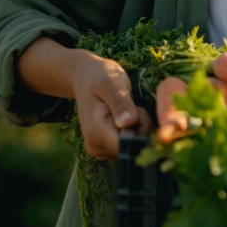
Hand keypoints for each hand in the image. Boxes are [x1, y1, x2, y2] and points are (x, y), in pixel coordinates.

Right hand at [17, 38, 151, 160]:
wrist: (85, 78)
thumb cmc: (100, 76)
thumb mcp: (112, 83)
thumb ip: (120, 102)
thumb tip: (129, 122)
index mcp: (96, 132)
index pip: (130, 144)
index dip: (141, 128)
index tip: (137, 108)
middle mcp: (96, 147)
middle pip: (132, 148)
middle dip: (141, 129)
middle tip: (134, 107)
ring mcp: (100, 151)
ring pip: (132, 148)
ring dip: (138, 131)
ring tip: (128, 110)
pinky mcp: (105, 150)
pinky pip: (128, 147)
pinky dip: (133, 134)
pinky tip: (127, 119)